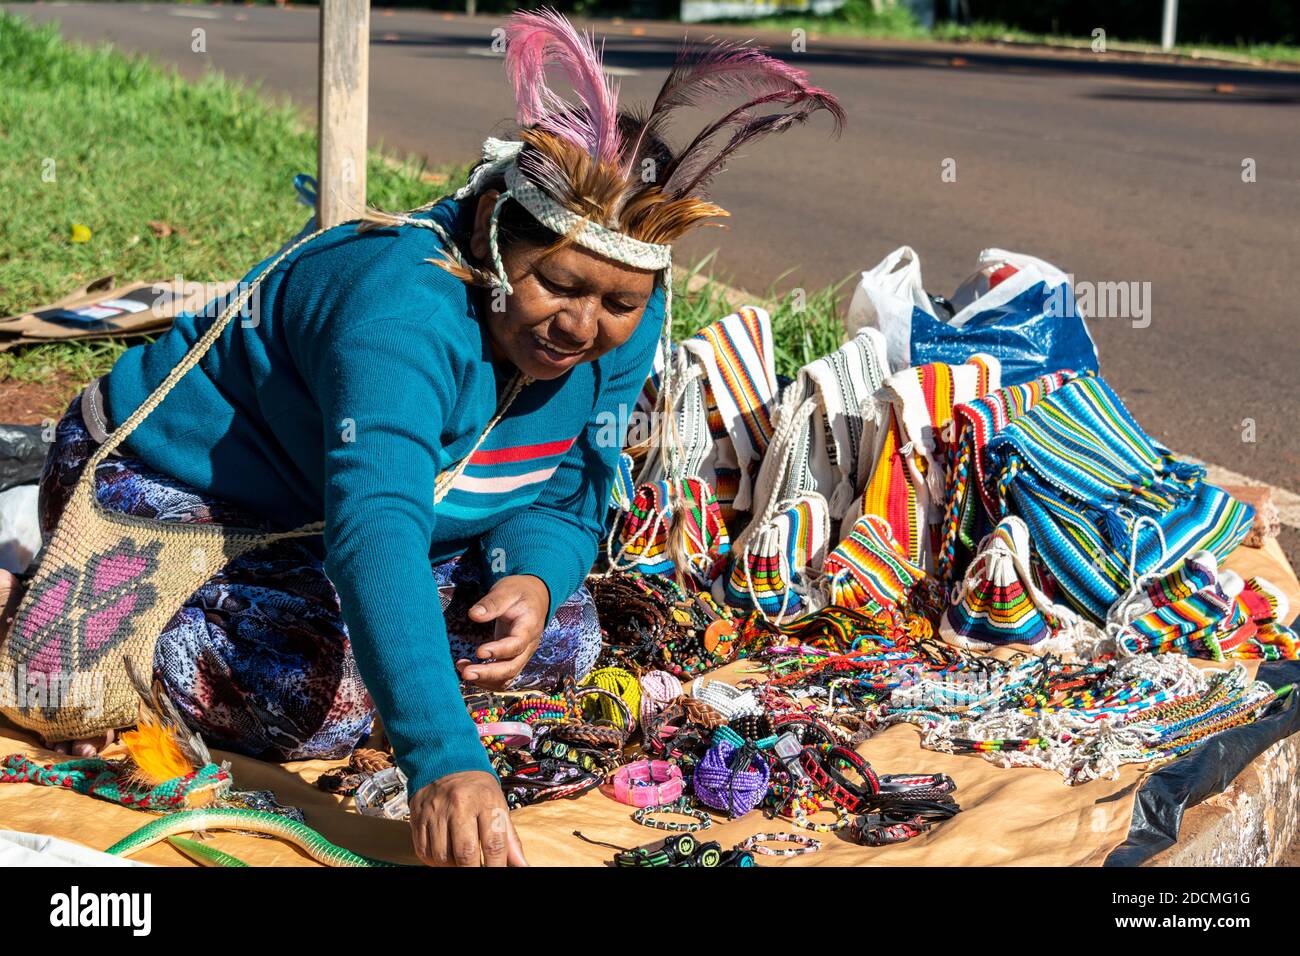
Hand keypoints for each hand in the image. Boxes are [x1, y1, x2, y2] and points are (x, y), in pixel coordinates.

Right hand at [409, 770, 526, 866]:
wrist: (446, 763)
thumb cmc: (478, 790)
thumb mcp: (499, 806)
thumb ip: (510, 839)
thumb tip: (523, 866)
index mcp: (485, 801)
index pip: (493, 844)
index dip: (496, 867)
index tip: (497, 873)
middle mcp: (459, 805)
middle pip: (465, 853)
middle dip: (472, 870)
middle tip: (477, 870)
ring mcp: (436, 812)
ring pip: (442, 856)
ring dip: (452, 866)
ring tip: (460, 861)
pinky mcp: (418, 818)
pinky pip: (424, 852)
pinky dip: (435, 861)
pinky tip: (444, 856)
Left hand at [456, 574, 548, 689]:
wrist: (535, 597)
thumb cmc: (520, 592)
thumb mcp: (507, 590)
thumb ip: (492, 603)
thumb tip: (473, 615)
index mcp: (528, 627)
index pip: (516, 645)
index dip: (499, 651)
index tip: (478, 651)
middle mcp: (528, 646)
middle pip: (512, 668)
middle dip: (488, 674)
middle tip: (465, 672)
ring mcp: (522, 655)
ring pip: (507, 678)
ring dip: (484, 679)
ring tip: (462, 670)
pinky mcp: (513, 659)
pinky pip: (502, 677)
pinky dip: (485, 679)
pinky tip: (468, 669)